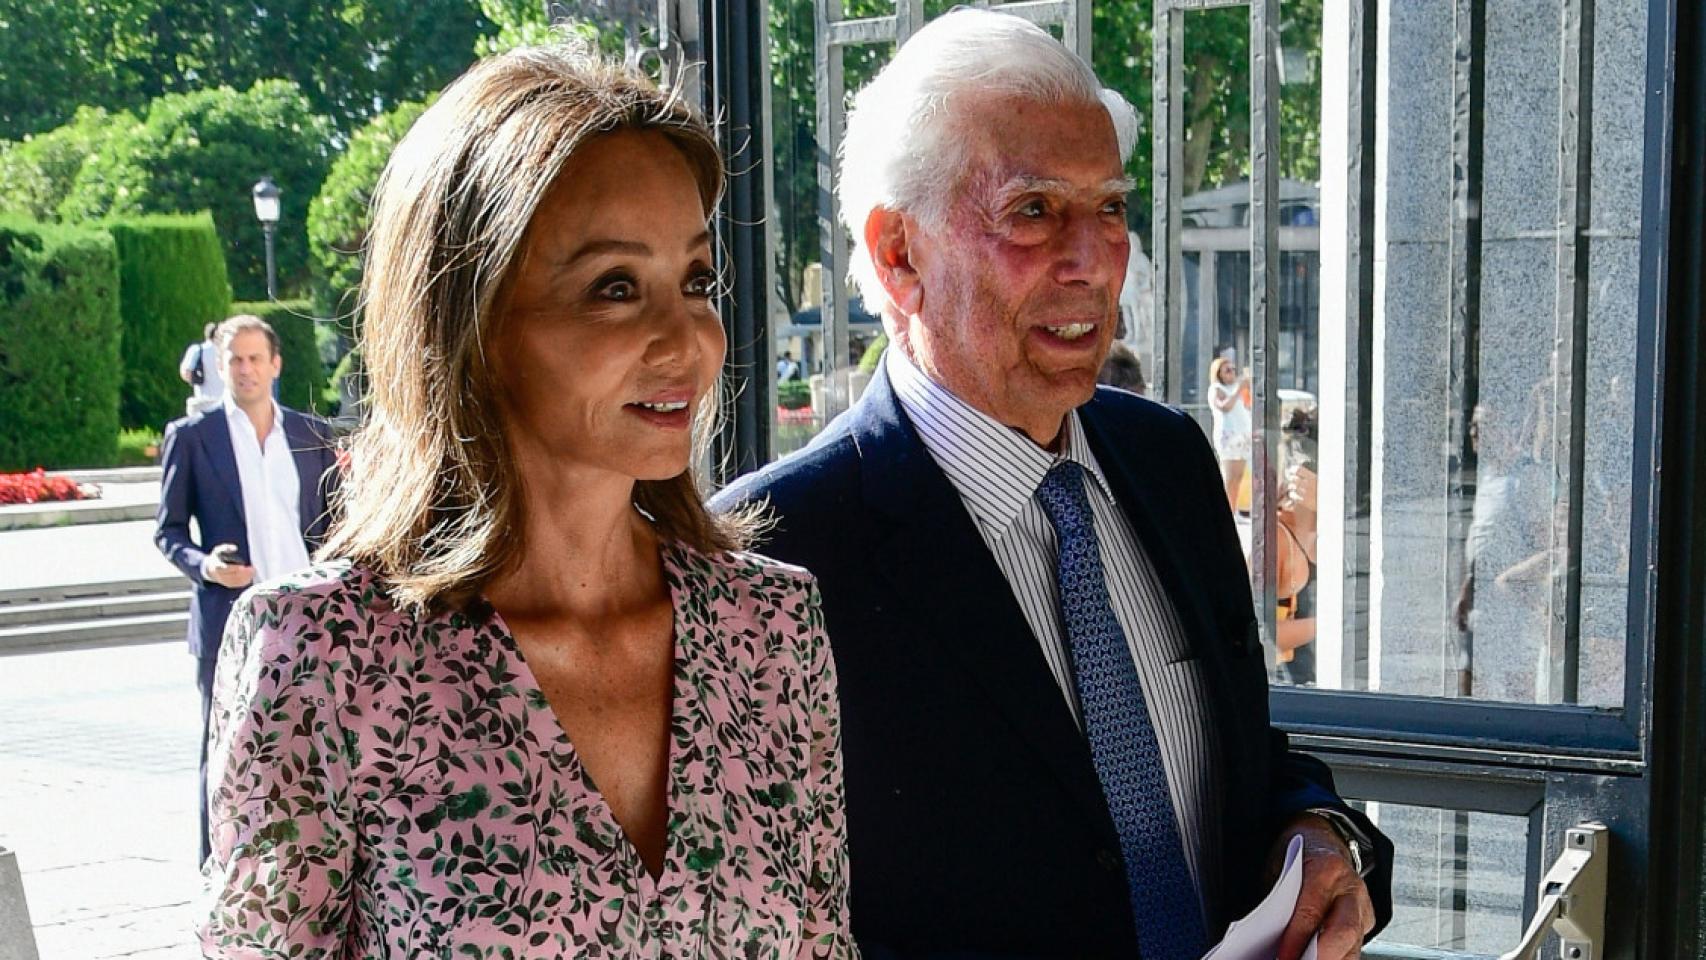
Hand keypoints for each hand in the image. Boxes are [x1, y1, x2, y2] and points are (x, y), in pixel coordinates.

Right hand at [202, 544, 254, 588]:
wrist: (209, 568)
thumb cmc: (216, 557)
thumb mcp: (218, 550)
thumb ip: (226, 548)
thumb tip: (235, 548)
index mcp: (216, 566)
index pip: (225, 568)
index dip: (234, 568)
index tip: (242, 566)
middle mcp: (219, 575)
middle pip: (232, 576)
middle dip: (243, 573)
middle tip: (252, 569)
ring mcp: (223, 581)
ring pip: (235, 581)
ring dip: (245, 577)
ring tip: (253, 572)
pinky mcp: (227, 584)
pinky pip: (235, 584)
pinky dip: (243, 582)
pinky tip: (250, 577)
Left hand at [1269, 814, 1374, 959]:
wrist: (1321, 840)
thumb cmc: (1294, 857)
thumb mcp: (1279, 870)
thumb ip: (1278, 902)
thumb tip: (1266, 938)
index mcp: (1326, 868)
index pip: (1311, 911)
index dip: (1295, 940)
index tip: (1282, 958)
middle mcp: (1351, 888)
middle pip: (1343, 931)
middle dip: (1321, 956)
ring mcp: (1363, 905)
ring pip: (1353, 944)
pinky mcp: (1366, 920)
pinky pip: (1354, 947)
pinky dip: (1336, 958)